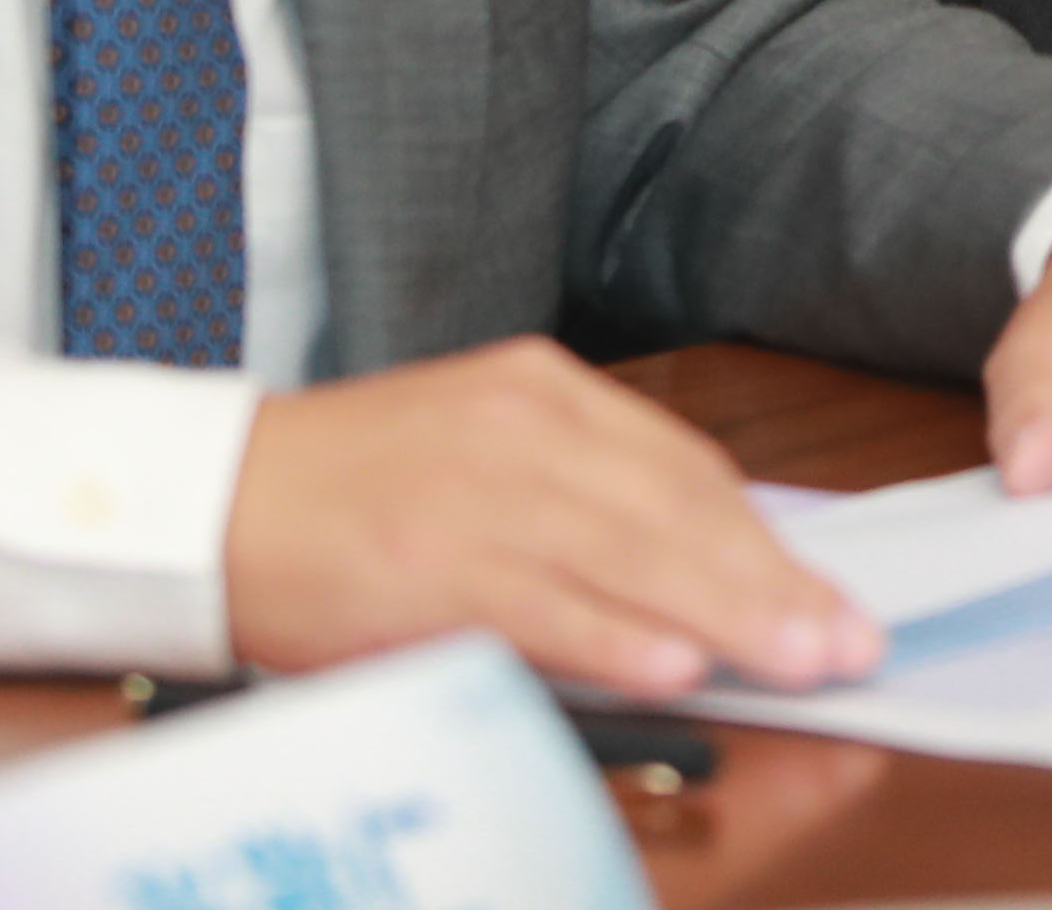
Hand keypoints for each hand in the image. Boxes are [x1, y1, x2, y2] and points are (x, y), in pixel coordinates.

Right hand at [224, 336, 874, 698]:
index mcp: (541, 391)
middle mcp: (522, 426)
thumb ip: (582, 495)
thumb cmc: (347, 492)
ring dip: (725, 612)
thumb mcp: (478, 456)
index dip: (764, 536)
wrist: (205, 498)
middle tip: (847, 638)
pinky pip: (543, 602)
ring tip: (797, 658)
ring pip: (629, 552)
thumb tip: (701, 569)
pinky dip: (616, 632)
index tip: (830, 590)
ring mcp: (475, 489)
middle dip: (771, 580)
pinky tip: (676, 660)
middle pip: (676, 506)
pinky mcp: (426, 559)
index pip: (684, 465)